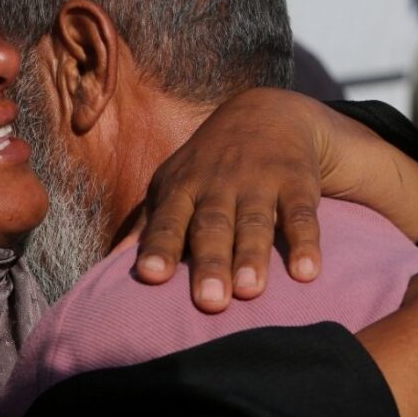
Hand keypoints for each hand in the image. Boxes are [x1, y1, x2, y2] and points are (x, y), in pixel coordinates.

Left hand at [134, 88, 417, 312]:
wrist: (265, 114)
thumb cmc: (207, 166)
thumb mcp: (173, 185)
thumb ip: (148, 226)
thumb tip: (109, 265)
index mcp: (182, 189)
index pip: (167, 221)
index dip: (159, 247)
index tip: (150, 276)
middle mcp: (217, 185)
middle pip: (212, 227)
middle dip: (210, 262)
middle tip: (209, 302)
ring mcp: (258, 183)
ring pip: (254, 223)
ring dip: (252, 257)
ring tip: (249, 291)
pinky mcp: (296, 184)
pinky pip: (300, 215)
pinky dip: (305, 242)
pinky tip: (308, 273)